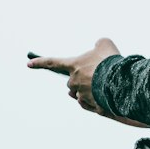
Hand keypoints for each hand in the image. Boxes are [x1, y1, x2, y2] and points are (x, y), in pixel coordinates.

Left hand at [28, 38, 149, 126]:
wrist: (121, 81)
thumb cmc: (111, 61)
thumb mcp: (105, 43)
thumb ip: (98, 44)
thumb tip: (98, 48)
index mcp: (73, 65)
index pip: (52, 62)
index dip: (40, 62)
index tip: (28, 63)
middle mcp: (74, 81)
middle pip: (71, 81)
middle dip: (80, 79)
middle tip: (97, 74)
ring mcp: (82, 94)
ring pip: (80, 93)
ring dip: (88, 89)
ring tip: (103, 84)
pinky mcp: (92, 105)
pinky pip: (88, 103)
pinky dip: (95, 99)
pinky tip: (104, 94)